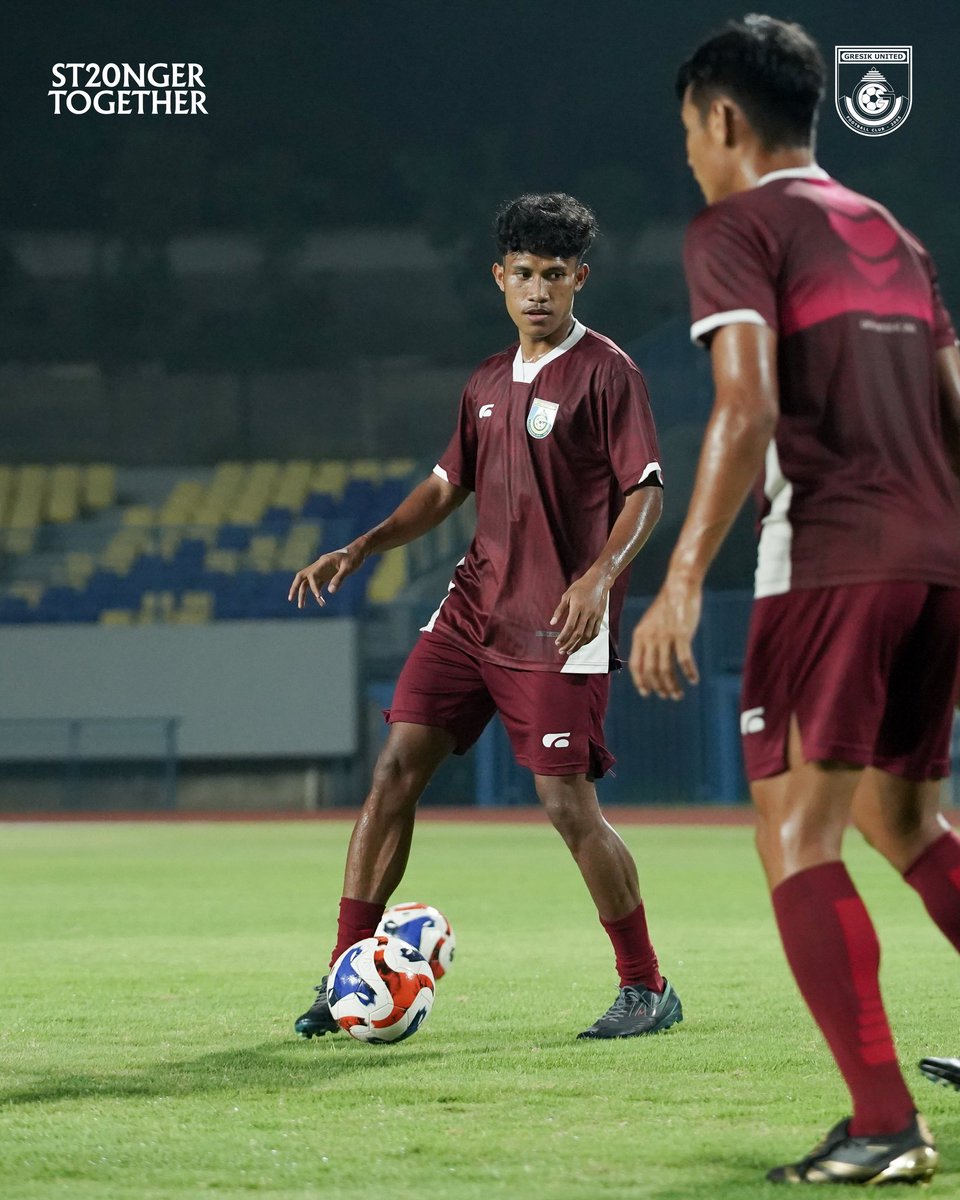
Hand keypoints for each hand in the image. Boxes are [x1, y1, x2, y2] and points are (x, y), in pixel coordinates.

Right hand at [288, 540, 366, 608]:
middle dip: (295, 587)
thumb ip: (339, 579)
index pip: (312, 575)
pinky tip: (321, 603)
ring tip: (301, 606)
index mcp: (323, 562)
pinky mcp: (326, 575)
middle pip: (301, 577)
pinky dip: (316, 594)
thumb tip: (330, 592)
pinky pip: (317, 585)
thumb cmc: (354, 558)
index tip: (319, 597)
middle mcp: (319, 566)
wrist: (358, 551)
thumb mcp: (349, 568)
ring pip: (307, 582)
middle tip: (290, 599)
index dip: (313, 587)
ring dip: (303, 593)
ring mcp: (321, 571)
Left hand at [550, 571, 608, 655]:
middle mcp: (587, 613)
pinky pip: (595, 632)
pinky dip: (588, 640)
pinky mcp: (600, 617)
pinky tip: (582, 644)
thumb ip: (559, 610)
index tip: (557, 643)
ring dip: (578, 645)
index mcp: (578, 607)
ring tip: (570, 651)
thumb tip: (552, 623)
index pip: (570, 626)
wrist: (598, 581)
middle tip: (562, 651)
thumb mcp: (566, 595)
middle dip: (569, 644)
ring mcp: (595, 616)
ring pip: (587, 635)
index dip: (563, 636)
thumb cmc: (580, 587)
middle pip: (578, 633)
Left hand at [629, 574, 701, 698]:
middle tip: (668, 696)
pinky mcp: (681, 634)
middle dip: (659, 687)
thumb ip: (649, 640)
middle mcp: (650, 638)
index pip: (636, 665)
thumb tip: (651, 661)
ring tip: (679, 694)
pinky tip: (694, 680)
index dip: (640, 681)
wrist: (679, 587)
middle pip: (651, 671)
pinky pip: (684, 659)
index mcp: (639, 635)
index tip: (647, 693)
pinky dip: (689, 672)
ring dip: (672, 685)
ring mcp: (665, 636)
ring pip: (666, 669)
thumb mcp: (651, 623)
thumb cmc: (668, 606)